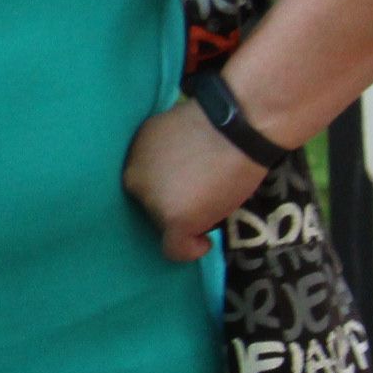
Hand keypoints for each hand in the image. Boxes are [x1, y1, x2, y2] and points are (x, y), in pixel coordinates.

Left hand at [124, 102, 273, 264]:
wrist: (239, 128)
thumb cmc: (218, 122)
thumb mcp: (176, 132)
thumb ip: (165, 154)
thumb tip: (174, 171)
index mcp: (132, 154)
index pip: (144, 182)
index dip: (167, 185)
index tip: (186, 185)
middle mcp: (134, 178)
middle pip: (151, 204)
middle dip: (174, 202)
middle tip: (203, 194)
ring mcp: (153, 201)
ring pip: (165, 224)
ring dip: (186, 218)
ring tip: (213, 206)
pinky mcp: (174, 220)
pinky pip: (176, 249)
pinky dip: (191, 249)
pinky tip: (205, 243)